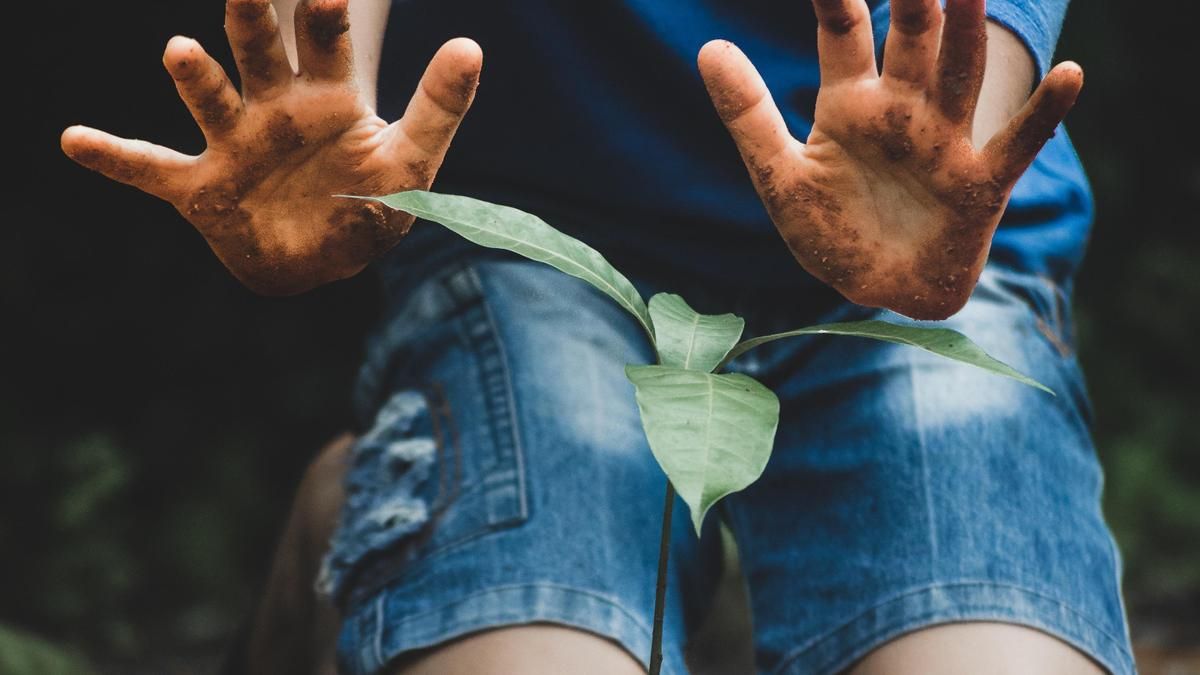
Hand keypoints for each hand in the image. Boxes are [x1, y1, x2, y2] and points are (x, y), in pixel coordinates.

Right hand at [61, 0, 481, 294]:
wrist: (327, 258)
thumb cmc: (374, 206)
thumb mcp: (415, 161)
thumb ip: (440, 107)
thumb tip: (472, 44)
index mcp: (329, 98)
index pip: (326, 44)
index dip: (325, 17)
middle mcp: (275, 108)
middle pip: (259, 52)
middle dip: (254, 20)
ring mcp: (235, 144)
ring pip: (210, 99)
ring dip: (196, 76)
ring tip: (180, 51)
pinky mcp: (204, 187)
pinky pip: (153, 170)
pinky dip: (116, 157)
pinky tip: (74, 139)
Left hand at [698, 0, 1081, 319]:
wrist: (877, 291)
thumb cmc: (832, 231)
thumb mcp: (779, 175)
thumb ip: (748, 114)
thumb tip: (708, 47)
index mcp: (850, 103)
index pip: (843, 31)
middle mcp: (903, 110)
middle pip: (912, 37)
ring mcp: (945, 142)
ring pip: (959, 73)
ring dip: (967, 31)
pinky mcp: (979, 185)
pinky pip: (1015, 145)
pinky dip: (1043, 114)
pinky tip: (1071, 76)